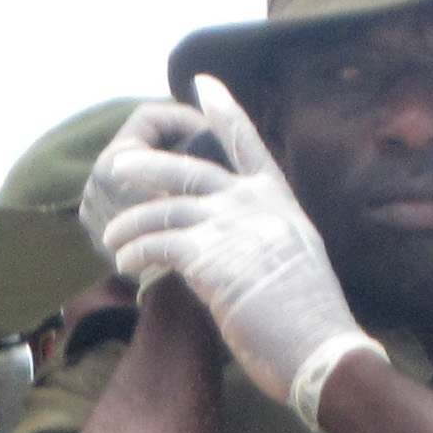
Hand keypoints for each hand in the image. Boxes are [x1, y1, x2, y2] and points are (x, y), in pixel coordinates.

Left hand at [99, 79, 382, 426]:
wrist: (321, 348)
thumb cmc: (309, 321)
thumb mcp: (294, 261)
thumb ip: (261, 239)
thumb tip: (230, 247)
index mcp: (278, 201)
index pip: (247, 144)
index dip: (225, 111)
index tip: (202, 84)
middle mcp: (254, 203)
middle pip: (190, 170)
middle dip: (149, 165)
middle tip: (118, 166)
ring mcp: (231, 225)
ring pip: (164, 208)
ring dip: (131, 224)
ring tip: (112, 239)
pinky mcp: (209, 255)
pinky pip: (157, 243)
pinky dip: (136, 252)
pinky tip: (126, 263)